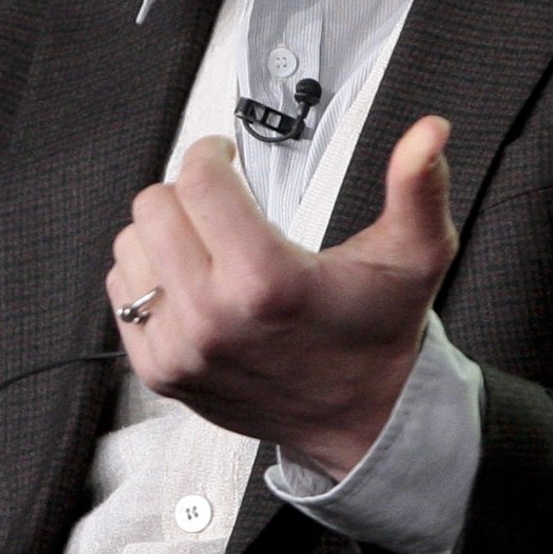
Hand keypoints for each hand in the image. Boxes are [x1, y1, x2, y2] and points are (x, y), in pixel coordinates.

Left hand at [106, 114, 456, 478]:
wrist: (360, 421)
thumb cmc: (378, 333)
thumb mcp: (414, 253)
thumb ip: (419, 185)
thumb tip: (429, 133)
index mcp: (266, 281)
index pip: (198, 181)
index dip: (211, 152)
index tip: (226, 155)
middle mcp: (213, 318)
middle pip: (156, 205)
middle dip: (189, 189)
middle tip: (221, 198)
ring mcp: (180, 349)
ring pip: (131, 245)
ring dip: (164, 229)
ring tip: (207, 239)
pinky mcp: (161, 372)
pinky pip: (123, 293)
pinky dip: (148, 275)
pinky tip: (191, 277)